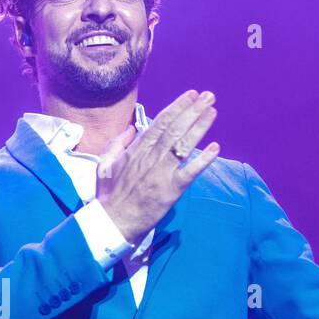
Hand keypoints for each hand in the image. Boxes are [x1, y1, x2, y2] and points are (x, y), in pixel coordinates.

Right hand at [95, 89, 220, 243]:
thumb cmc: (108, 196)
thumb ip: (117, 145)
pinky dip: (202, 160)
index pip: (160, 123)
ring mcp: (161, 174)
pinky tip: (215, 148)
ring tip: (212, 111)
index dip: (177, 108)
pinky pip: (189, 172)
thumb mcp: (104, 165)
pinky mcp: (170, 191)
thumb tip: (131, 129)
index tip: (190, 95)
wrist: (112, 223)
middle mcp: (150, 158)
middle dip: (192, 111)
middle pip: (175, 129)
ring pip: (183, 145)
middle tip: (208, 96)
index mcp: (136, 151)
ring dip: (199, 127)